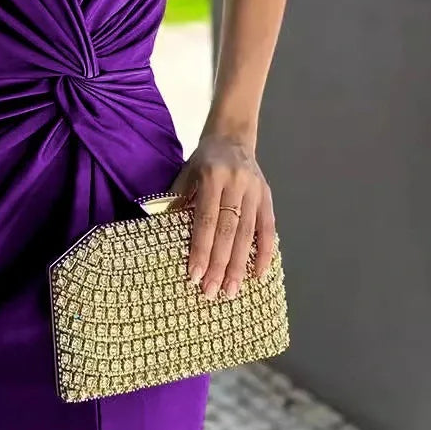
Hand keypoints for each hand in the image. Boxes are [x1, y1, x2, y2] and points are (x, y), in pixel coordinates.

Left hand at [168, 133, 275, 299]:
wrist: (232, 137)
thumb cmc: (203, 161)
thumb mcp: (185, 174)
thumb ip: (176, 202)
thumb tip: (162, 237)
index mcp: (212, 176)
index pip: (206, 219)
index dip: (201, 249)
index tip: (194, 275)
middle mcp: (236, 183)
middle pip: (228, 231)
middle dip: (220, 264)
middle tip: (211, 292)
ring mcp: (255, 191)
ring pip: (248, 234)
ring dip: (240, 265)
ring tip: (231, 290)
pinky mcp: (268, 197)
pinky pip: (268, 229)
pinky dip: (264, 253)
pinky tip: (257, 275)